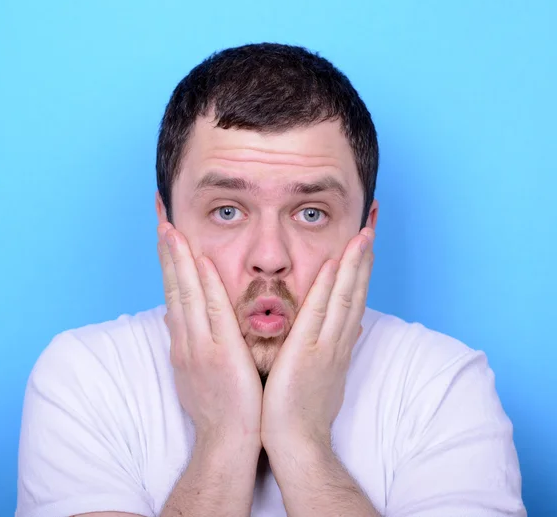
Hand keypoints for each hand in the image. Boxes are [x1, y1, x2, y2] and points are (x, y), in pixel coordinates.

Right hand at [157, 223, 262, 452]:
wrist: (227, 441)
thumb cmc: (219, 406)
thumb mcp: (198, 370)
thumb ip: (192, 340)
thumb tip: (181, 317)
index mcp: (184, 342)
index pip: (173, 294)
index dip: (169, 264)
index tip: (167, 237)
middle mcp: (186, 340)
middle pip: (174, 289)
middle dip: (167, 253)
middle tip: (162, 221)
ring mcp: (201, 346)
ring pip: (186, 295)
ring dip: (178, 261)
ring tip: (171, 230)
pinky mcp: (220, 354)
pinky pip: (212, 313)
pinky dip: (205, 287)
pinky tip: (200, 263)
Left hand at [261, 228, 374, 453]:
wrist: (297, 443)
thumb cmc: (303, 409)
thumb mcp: (323, 373)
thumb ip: (333, 346)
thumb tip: (348, 328)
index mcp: (338, 343)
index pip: (354, 298)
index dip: (361, 269)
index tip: (365, 241)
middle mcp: (338, 341)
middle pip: (357, 292)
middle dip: (364, 257)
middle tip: (371, 224)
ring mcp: (325, 347)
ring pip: (346, 298)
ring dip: (354, 265)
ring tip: (362, 234)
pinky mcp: (307, 354)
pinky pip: (319, 316)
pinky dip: (329, 289)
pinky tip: (333, 265)